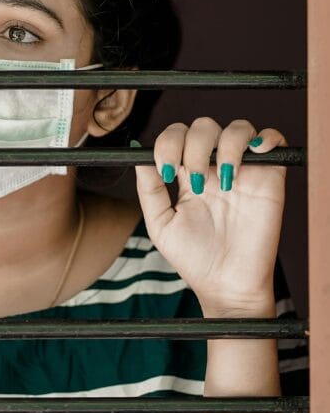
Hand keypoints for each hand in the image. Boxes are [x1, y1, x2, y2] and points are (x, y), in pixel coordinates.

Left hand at [133, 117, 285, 313]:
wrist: (226, 285)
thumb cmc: (194, 259)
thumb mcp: (161, 225)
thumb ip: (149, 189)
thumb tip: (138, 154)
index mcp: (187, 174)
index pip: (177, 137)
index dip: (168, 143)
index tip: (165, 170)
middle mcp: (214, 167)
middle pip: (204, 127)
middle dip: (195, 147)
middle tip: (195, 183)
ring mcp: (243, 169)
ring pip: (238, 128)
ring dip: (226, 146)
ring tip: (225, 180)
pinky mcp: (270, 177)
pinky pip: (273, 140)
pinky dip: (265, 139)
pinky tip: (254, 156)